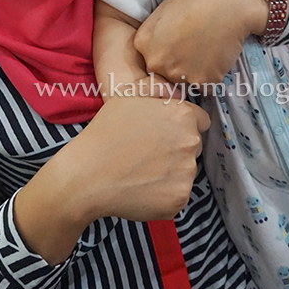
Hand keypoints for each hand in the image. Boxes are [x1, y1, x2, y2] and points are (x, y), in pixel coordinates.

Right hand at [14, 95, 209, 264]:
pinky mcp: (179, 199)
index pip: (201, 121)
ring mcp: (187, 172)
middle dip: (176, 148)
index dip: (183, 126)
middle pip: (193, 146)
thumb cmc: (105, 132)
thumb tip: (175, 93)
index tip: (165, 134)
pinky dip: (163, 194)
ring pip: (185, 171)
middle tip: (148, 153)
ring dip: (170, 172)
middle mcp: (190, 142)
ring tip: (141, 172)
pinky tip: (141, 189)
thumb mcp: (128, 96)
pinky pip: (177, 194)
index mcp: (183, 115)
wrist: (87, 175)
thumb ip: (158, 90)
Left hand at [134, 0, 267, 85]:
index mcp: (143, 43)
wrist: (230, 1)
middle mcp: (156, 62)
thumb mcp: (164, 11)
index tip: (180, 45)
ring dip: (196, 73)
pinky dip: (213, 74)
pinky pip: (207, 85)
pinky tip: (218, 54)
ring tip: (208, 49)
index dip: (167, 54)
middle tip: (196, 48)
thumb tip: (161, 49)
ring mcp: (179, 74)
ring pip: (186, 83)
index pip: (151, 60)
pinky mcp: (203, 81)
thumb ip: (157, 36)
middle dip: (179, 67)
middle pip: (165, 75)